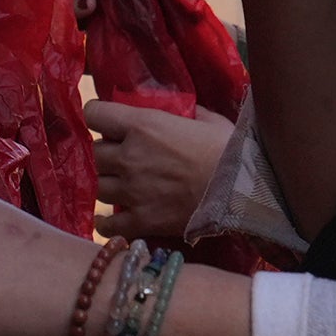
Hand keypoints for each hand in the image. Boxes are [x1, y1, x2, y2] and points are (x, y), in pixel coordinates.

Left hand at [89, 100, 234, 239]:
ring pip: (98, 187)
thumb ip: (185, 113)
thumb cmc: (229, 149)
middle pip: (95, 153)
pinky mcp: (140, 221)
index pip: (94, 114)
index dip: (98, 117)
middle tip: (122, 157)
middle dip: (106, 154)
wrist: (241, 190)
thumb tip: (180, 111)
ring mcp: (131, 191)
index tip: (108, 123)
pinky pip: (108, 224)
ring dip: (108, 184)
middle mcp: (129, 157)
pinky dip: (105, 222)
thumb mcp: (207, 119)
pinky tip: (108, 219)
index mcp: (142, 125)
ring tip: (121, 186)